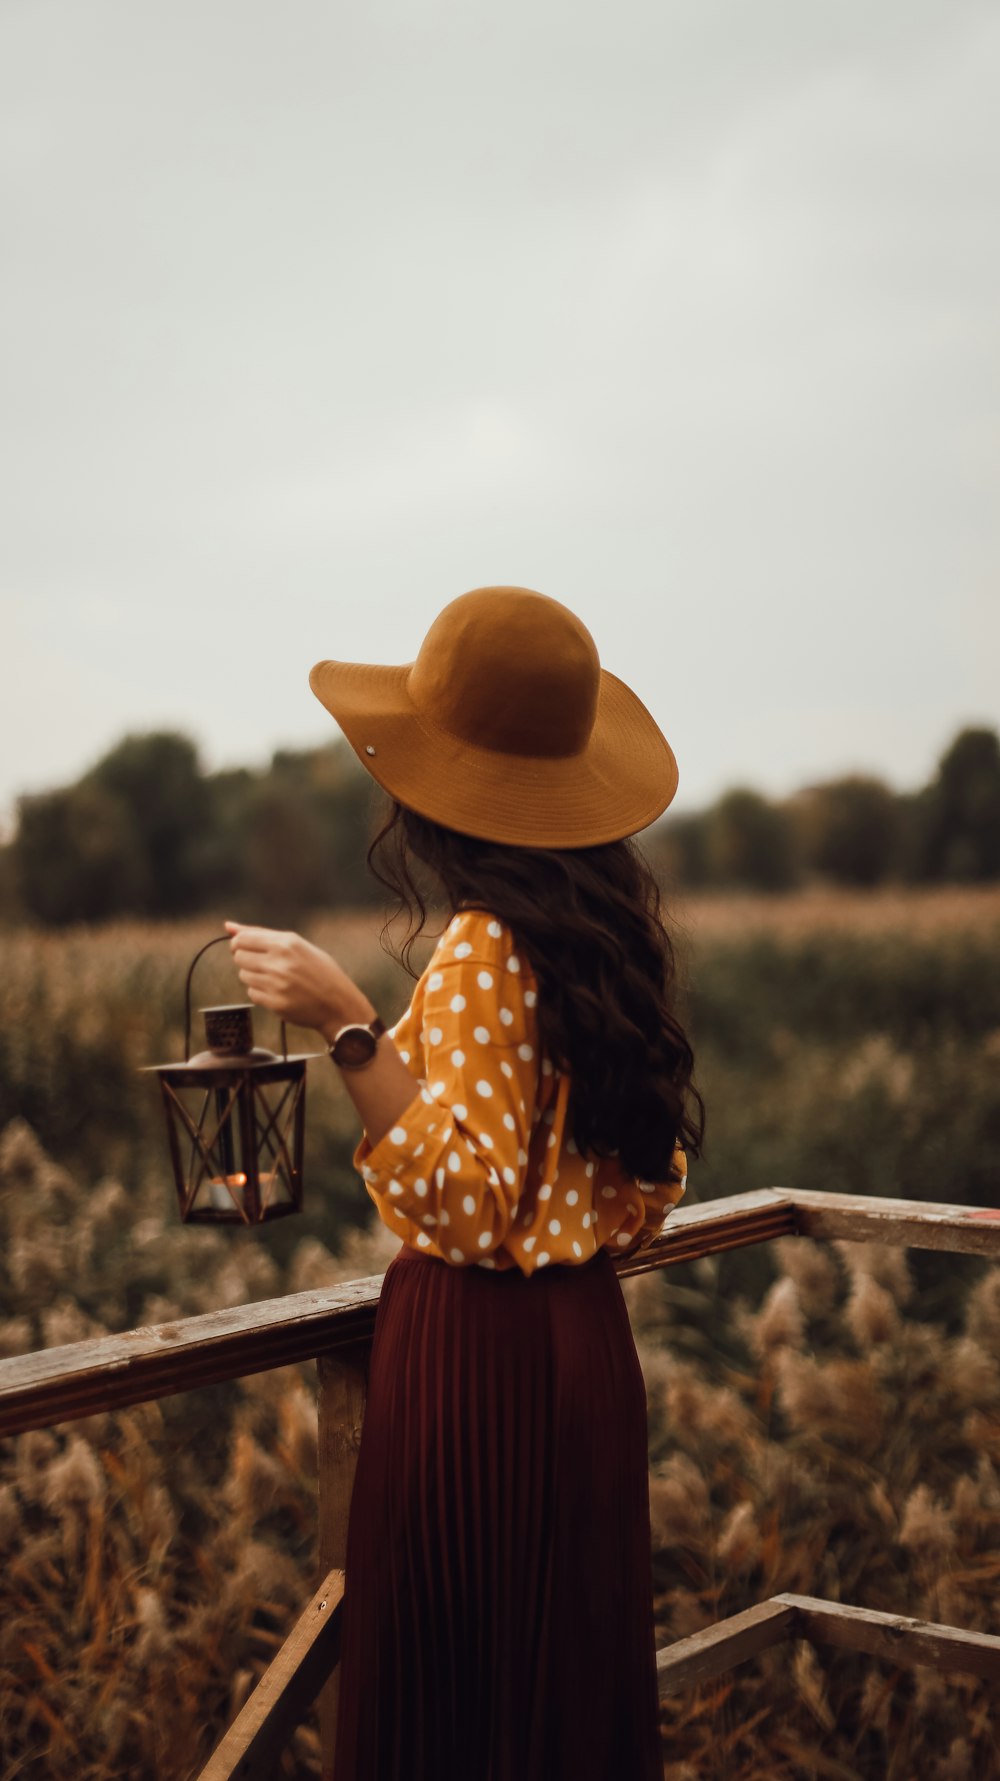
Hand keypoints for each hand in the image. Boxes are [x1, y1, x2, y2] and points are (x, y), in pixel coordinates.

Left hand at [224, 921, 374, 1042]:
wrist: (338, 1003)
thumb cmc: (319, 970)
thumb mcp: (297, 945)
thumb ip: (261, 934)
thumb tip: (227, 926)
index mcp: (287, 943)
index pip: (242, 939)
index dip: (239, 944)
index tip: (246, 949)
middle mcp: (280, 961)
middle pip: (239, 957)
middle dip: (247, 960)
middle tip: (265, 965)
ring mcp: (277, 983)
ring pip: (244, 975)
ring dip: (254, 977)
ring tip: (276, 979)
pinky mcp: (275, 1003)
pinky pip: (252, 994)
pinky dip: (261, 993)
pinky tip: (279, 992)